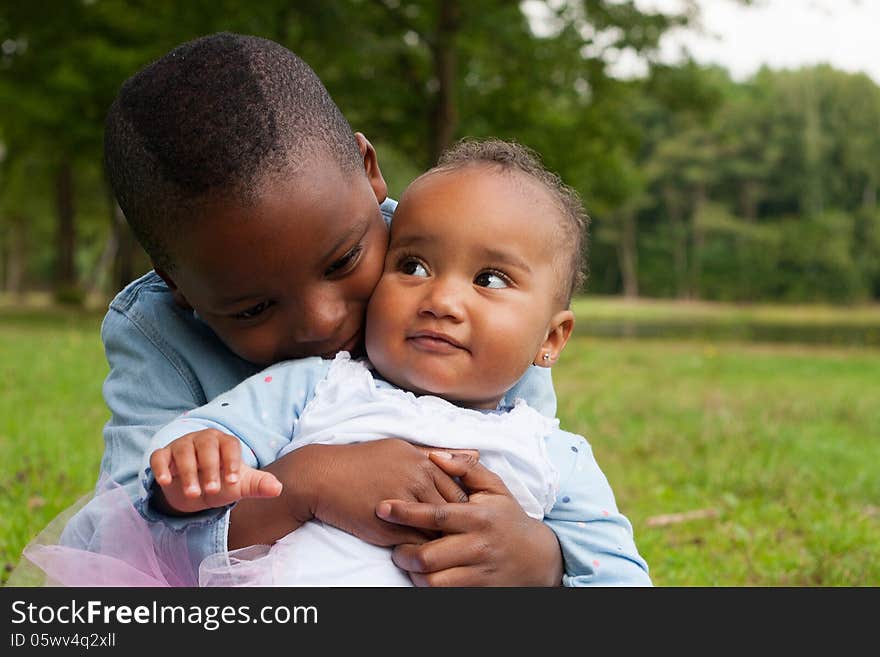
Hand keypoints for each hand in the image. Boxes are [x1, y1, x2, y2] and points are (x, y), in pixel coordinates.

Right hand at [150, 429, 281, 514]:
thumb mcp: (239, 485)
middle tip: (213, 491)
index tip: (234, 482)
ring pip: (183, 451)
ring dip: (188, 472)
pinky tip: (166, 482)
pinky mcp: (163, 455)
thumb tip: (278, 488)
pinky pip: (159, 456)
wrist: (195, 489)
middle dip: (210, 469)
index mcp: (224, 442)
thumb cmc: (220, 481)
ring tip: (194, 494)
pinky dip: (161, 468)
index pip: (230, 445)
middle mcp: (203, 439)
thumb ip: (258, 485)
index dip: (232, 462)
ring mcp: (181, 445)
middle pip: (206, 447)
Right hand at [228, 439, 471, 549]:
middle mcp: (418, 479)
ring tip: (455, 549)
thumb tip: (476, 453)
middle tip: (471, 537)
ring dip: (447, 539)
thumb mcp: (402, 449)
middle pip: (454, 509)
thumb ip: (439, 455)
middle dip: (463, 524)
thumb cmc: (363, 462)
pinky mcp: (389, 528)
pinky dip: (425, 549)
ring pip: (439, 528)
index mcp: (423, 461)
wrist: (323, 476)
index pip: (460, 488)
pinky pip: (418, 543)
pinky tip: (429, 553)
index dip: (466, 505)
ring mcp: (404, 504)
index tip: (471, 517)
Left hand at [376, 451, 563, 586]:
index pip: (436, 514)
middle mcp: (478, 546)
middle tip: (395, 547)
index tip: (381, 507)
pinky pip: (443, 595)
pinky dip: (427, 587)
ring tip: (409, 562)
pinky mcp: (478, 591)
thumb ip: (465, 467)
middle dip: (402, 552)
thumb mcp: (494, 487)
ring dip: (413, 573)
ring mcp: (478, 572)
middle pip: (427, 555)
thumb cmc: (507, 518)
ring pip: (432, 581)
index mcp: (478, 517)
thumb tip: (434, 454)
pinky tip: (424, 575)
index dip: (405, 512)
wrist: (537, 558)